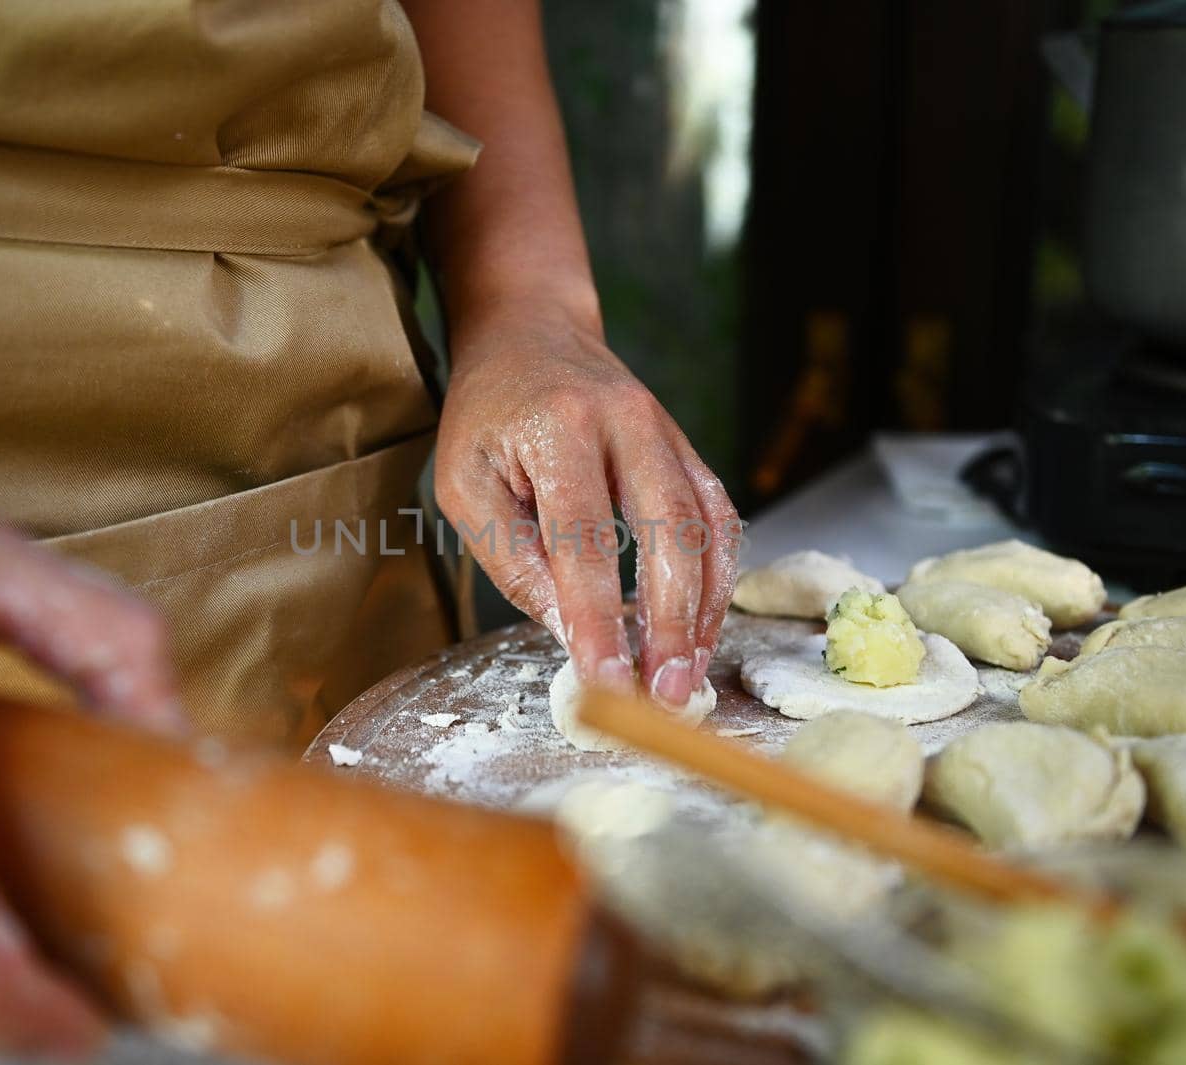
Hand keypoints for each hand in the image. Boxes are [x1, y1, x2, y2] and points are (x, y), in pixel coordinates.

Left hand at [434, 298, 740, 705]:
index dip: (598, 618)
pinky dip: (718, 578)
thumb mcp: (466, 487)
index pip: (584, 539)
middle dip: (669, 623)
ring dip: (704, 610)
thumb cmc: (487, 417)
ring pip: (708, 527)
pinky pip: (719, 517)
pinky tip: (700, 627)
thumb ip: (515, 560)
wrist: (532, 334)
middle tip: (663, 693)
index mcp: (557, 429)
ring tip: (685, 674)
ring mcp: (667, 430)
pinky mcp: (687, 447)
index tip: (606, 683)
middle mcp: (626, 422)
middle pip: (669, 532)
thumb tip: (569, 633)